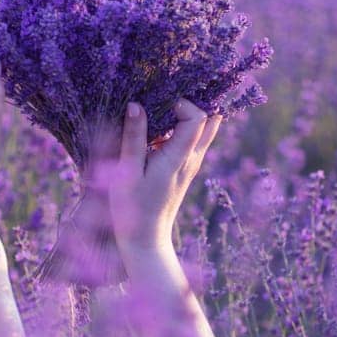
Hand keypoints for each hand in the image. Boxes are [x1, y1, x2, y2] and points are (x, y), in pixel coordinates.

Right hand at [106, 98, 221, 268]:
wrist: (146, 239)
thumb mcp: (127, 172)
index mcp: (179, 158)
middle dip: (193, 103)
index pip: (197, 117)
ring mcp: (192, 164)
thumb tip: (137, 104)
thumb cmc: (132, 208)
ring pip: (205, 129)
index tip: (157, 102)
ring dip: (189, 114)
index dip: (182, 103)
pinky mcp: (186, 169)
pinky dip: (185, 127)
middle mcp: (192, 159)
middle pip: (209, 120)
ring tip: (163, 109)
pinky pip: (195, 139)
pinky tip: (160, 127)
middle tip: (166, 98)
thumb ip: (133, 138)